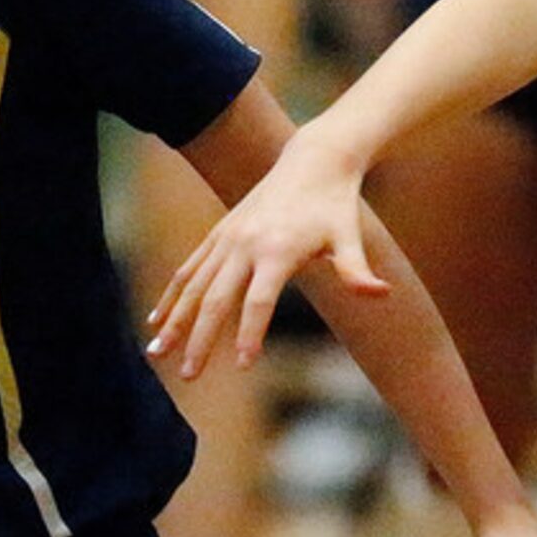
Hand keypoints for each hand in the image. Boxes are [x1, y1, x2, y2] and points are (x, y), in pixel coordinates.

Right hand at [146, 127, 387, 378]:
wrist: (315, 160)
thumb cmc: (335, 203)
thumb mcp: (349, 236)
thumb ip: (356, 270)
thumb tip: (381, 295)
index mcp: (277, 250)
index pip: (259, 301)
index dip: (251, 333)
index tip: (243, 365)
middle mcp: (245, 244)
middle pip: (216, 299)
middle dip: (201, 340)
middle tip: (190, 377)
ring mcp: (227, 237)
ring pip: (194, 286)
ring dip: (175, 321)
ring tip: (157, 354)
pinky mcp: (219, 232)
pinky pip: (189, 268)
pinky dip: (172, 294)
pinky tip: (156, 321)